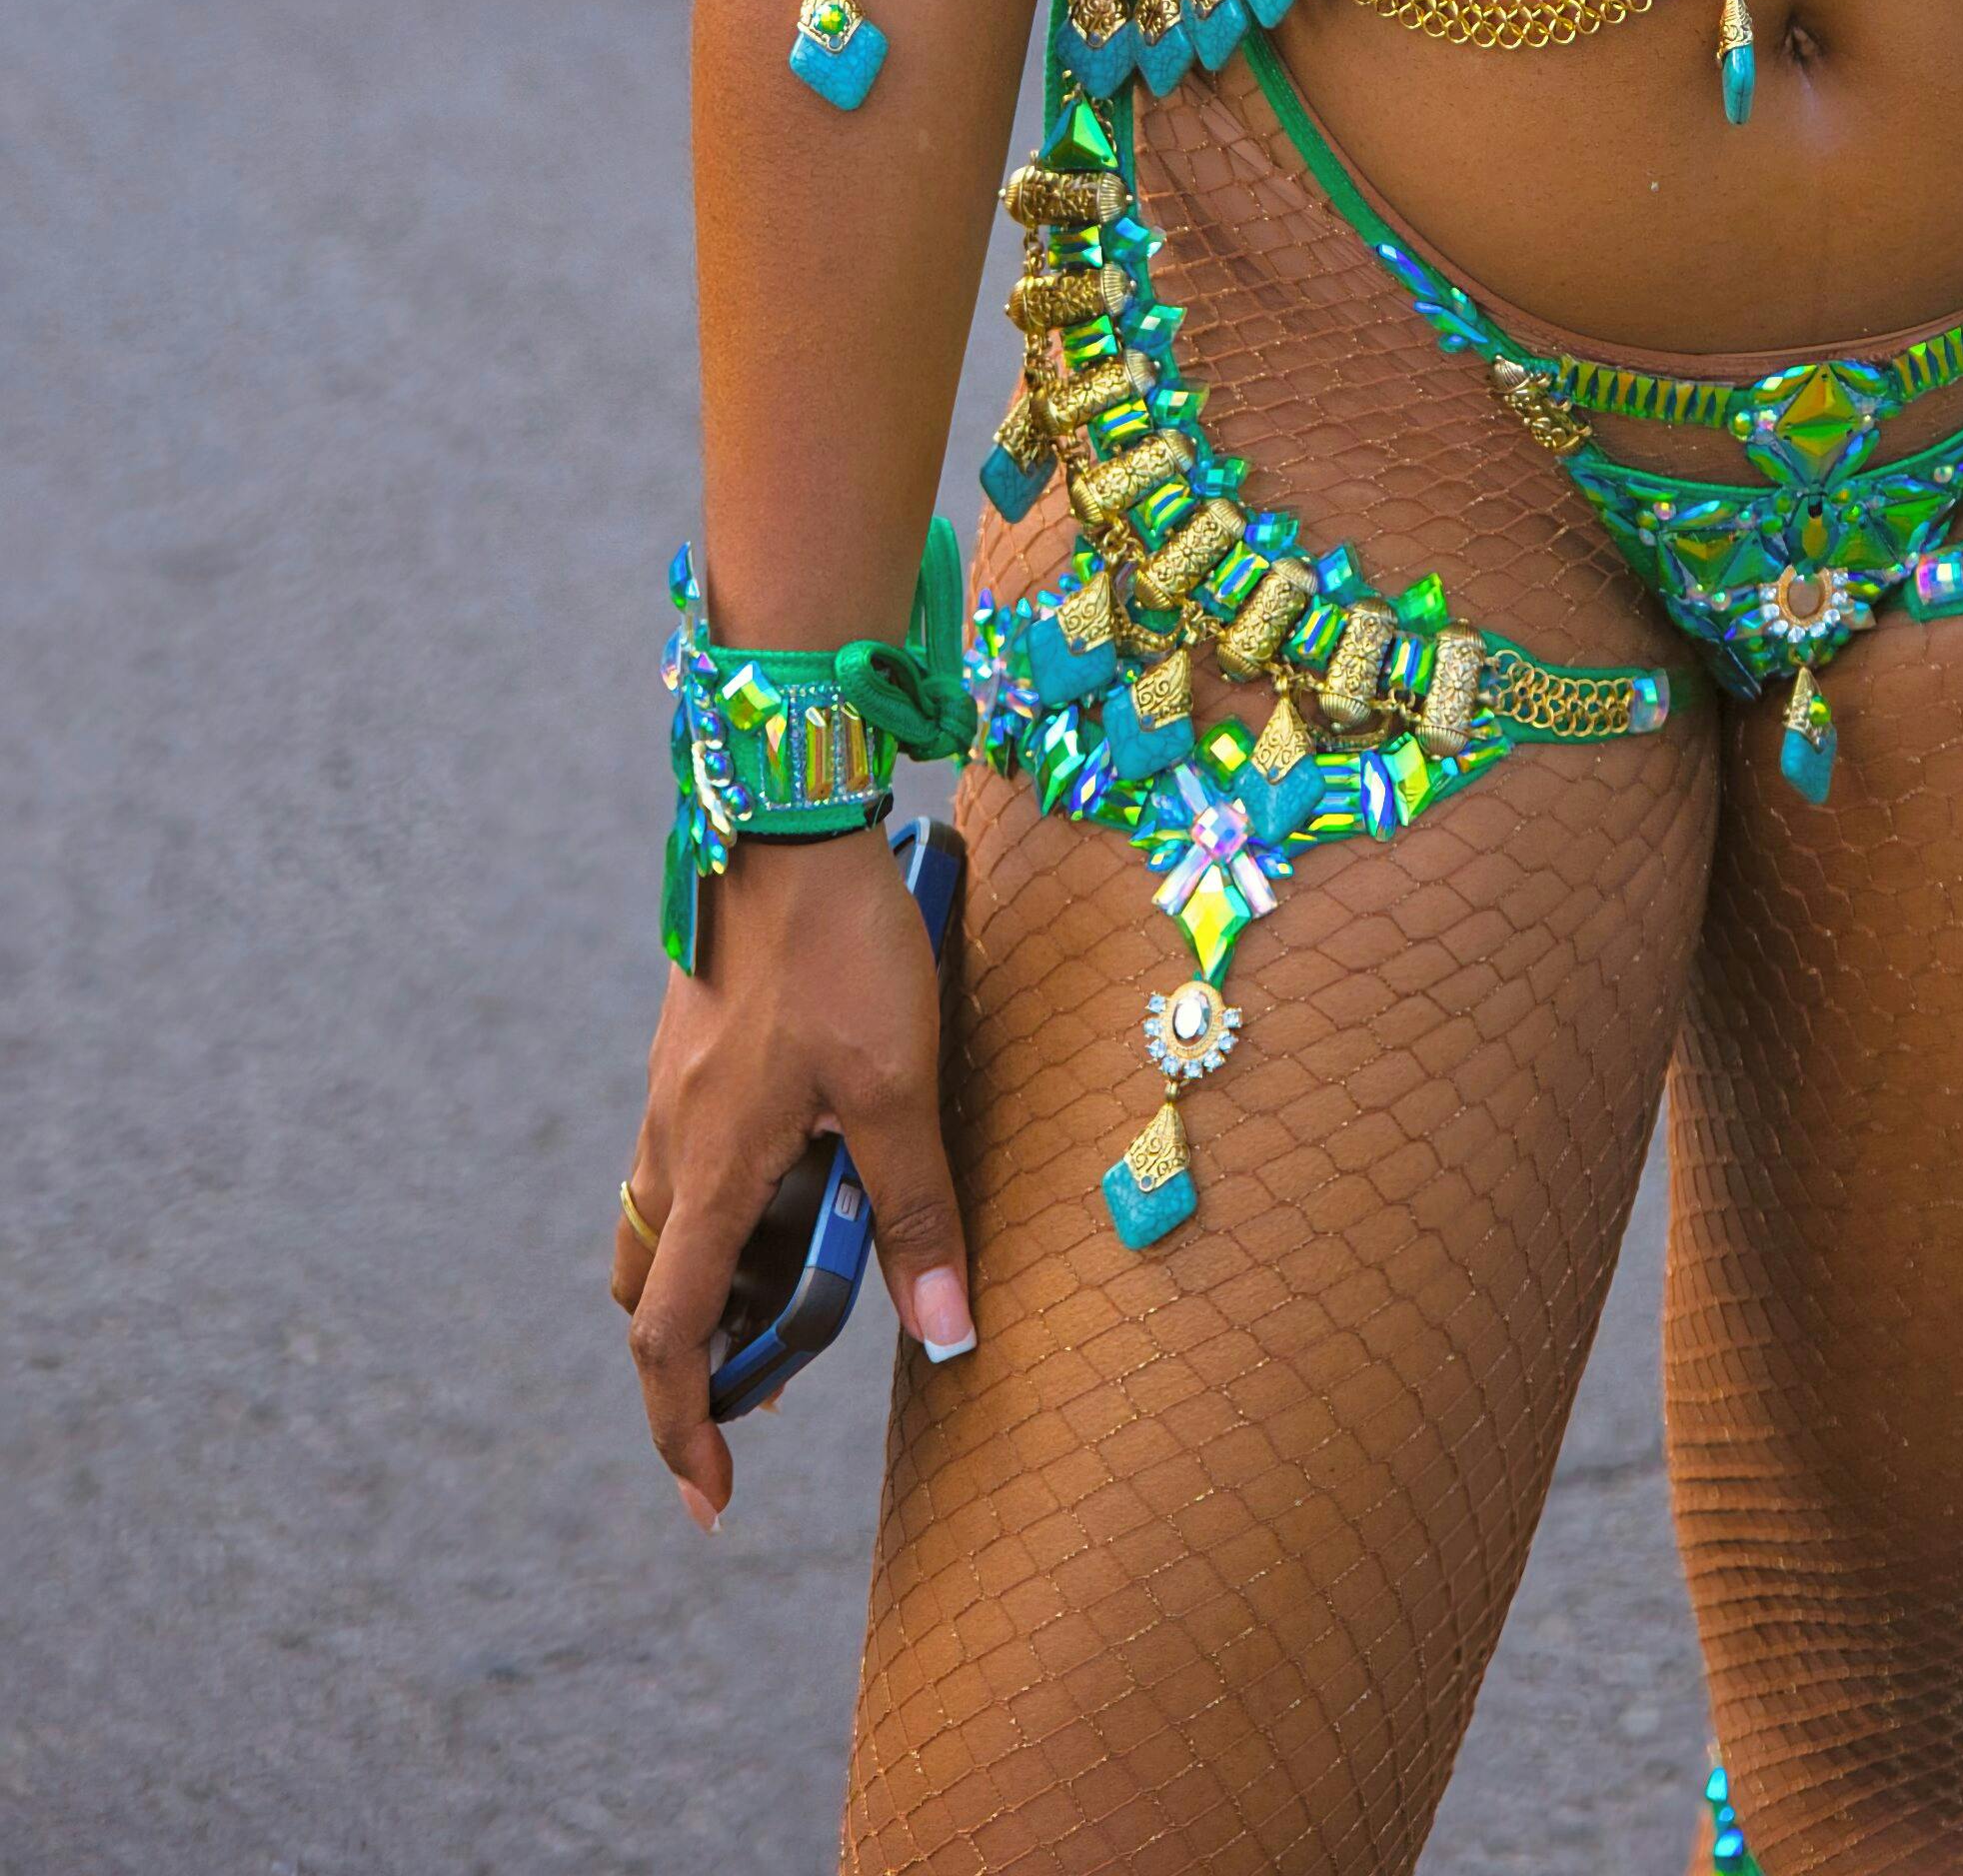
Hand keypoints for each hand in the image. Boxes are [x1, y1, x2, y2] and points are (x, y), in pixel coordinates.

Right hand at [609, 827, 970, 1533]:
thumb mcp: (898, 1089)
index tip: (712, 1495)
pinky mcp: (698, 1049)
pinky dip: (744, 1198)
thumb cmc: (844, 951)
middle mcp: (673, 1141)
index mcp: (710, 1171)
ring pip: (680, 1219)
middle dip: (706, 1354)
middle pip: (660, 1288)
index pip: (669, 1337)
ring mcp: (676, 1092)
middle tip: (779, 1381)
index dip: (684, 1427)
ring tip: (820, 1274)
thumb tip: (949, 1334)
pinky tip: (818, 1164)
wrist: (784, 820)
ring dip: (733, 1269)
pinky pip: (700, 1157)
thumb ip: (917, 1213)